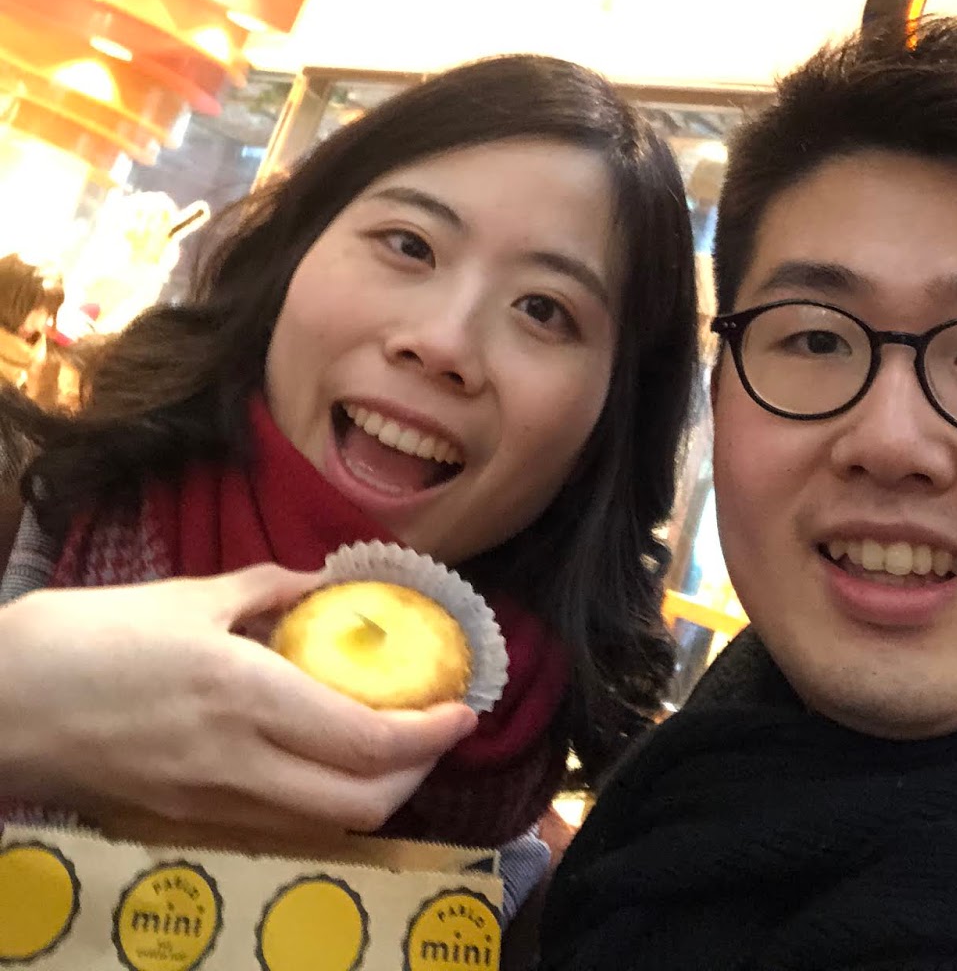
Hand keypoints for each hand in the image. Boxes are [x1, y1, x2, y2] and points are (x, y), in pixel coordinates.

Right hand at [0, 564, 477, 834]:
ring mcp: (212, 800)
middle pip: (361, 804)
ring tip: (395, 741)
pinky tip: (327, 755)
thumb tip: (326, 579)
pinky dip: (324, 798)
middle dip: (418, 775)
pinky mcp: (187, 817)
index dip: (430, 733)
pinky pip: (280, 822)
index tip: (465, 708)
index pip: (366, 740)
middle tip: (437, 729)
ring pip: (325, 823)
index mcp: (245, 693)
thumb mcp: (190, 595)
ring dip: (376, 791)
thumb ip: (269, 588)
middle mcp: (238, 761)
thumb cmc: (94, 633)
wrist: (2, 701)